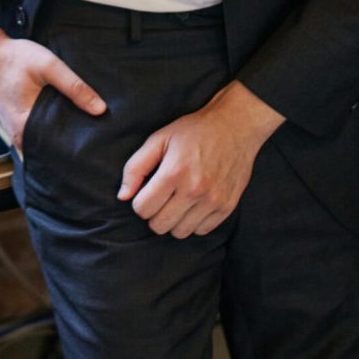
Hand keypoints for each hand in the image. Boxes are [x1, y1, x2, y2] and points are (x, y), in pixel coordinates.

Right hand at [0, 26, 105, 154]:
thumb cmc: (14, 58)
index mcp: (25, 125)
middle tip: (92, 149)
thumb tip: (100, 109)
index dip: (75, 154)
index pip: (55, 152)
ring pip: (40, 146)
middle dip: (68, 152)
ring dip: (57, 144)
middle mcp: (18, 133)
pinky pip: (34, 137)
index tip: (93, 152)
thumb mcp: (49, 66)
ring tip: (81, 141)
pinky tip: (61, 128)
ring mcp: (14, 129)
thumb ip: (75, 87)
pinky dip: (46, 136)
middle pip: (48, 152)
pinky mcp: (14, 122)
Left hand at [118, 80, 283, 236]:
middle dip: (154, 213)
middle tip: (161, 197)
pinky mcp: (227, 207)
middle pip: (159, 225)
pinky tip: (194, 204)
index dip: (139, 201)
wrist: (235, 126)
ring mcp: (213, 200)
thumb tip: (123, 197)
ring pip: (180, 232)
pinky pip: (201, 231)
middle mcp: (194, 190)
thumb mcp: (159, 139)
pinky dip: (194, 222)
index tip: (147, 191)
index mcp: (174, 172)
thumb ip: (136, 167)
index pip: (142, 209)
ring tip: (177, 201)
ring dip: (174, 220)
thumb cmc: (193, 131)